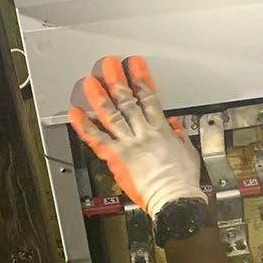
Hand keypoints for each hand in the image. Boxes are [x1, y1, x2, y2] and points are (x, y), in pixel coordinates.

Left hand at [68, 56, 203, 216]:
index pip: (149, 96)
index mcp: (161, 129)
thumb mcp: (187, 151)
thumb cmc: (182, 180)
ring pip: (111, 114)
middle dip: (117, 79)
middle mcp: (142, 132)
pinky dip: (84, 125)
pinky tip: (75, 113)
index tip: (134, 65)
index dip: (141, 78)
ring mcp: (128, 143)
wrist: (174, 198)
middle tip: (109, 65)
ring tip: (90, 81)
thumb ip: (178, 135)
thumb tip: (175, 124)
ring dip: (99, 96)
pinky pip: (96, 138)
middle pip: (127, 100)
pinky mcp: (116, 157)